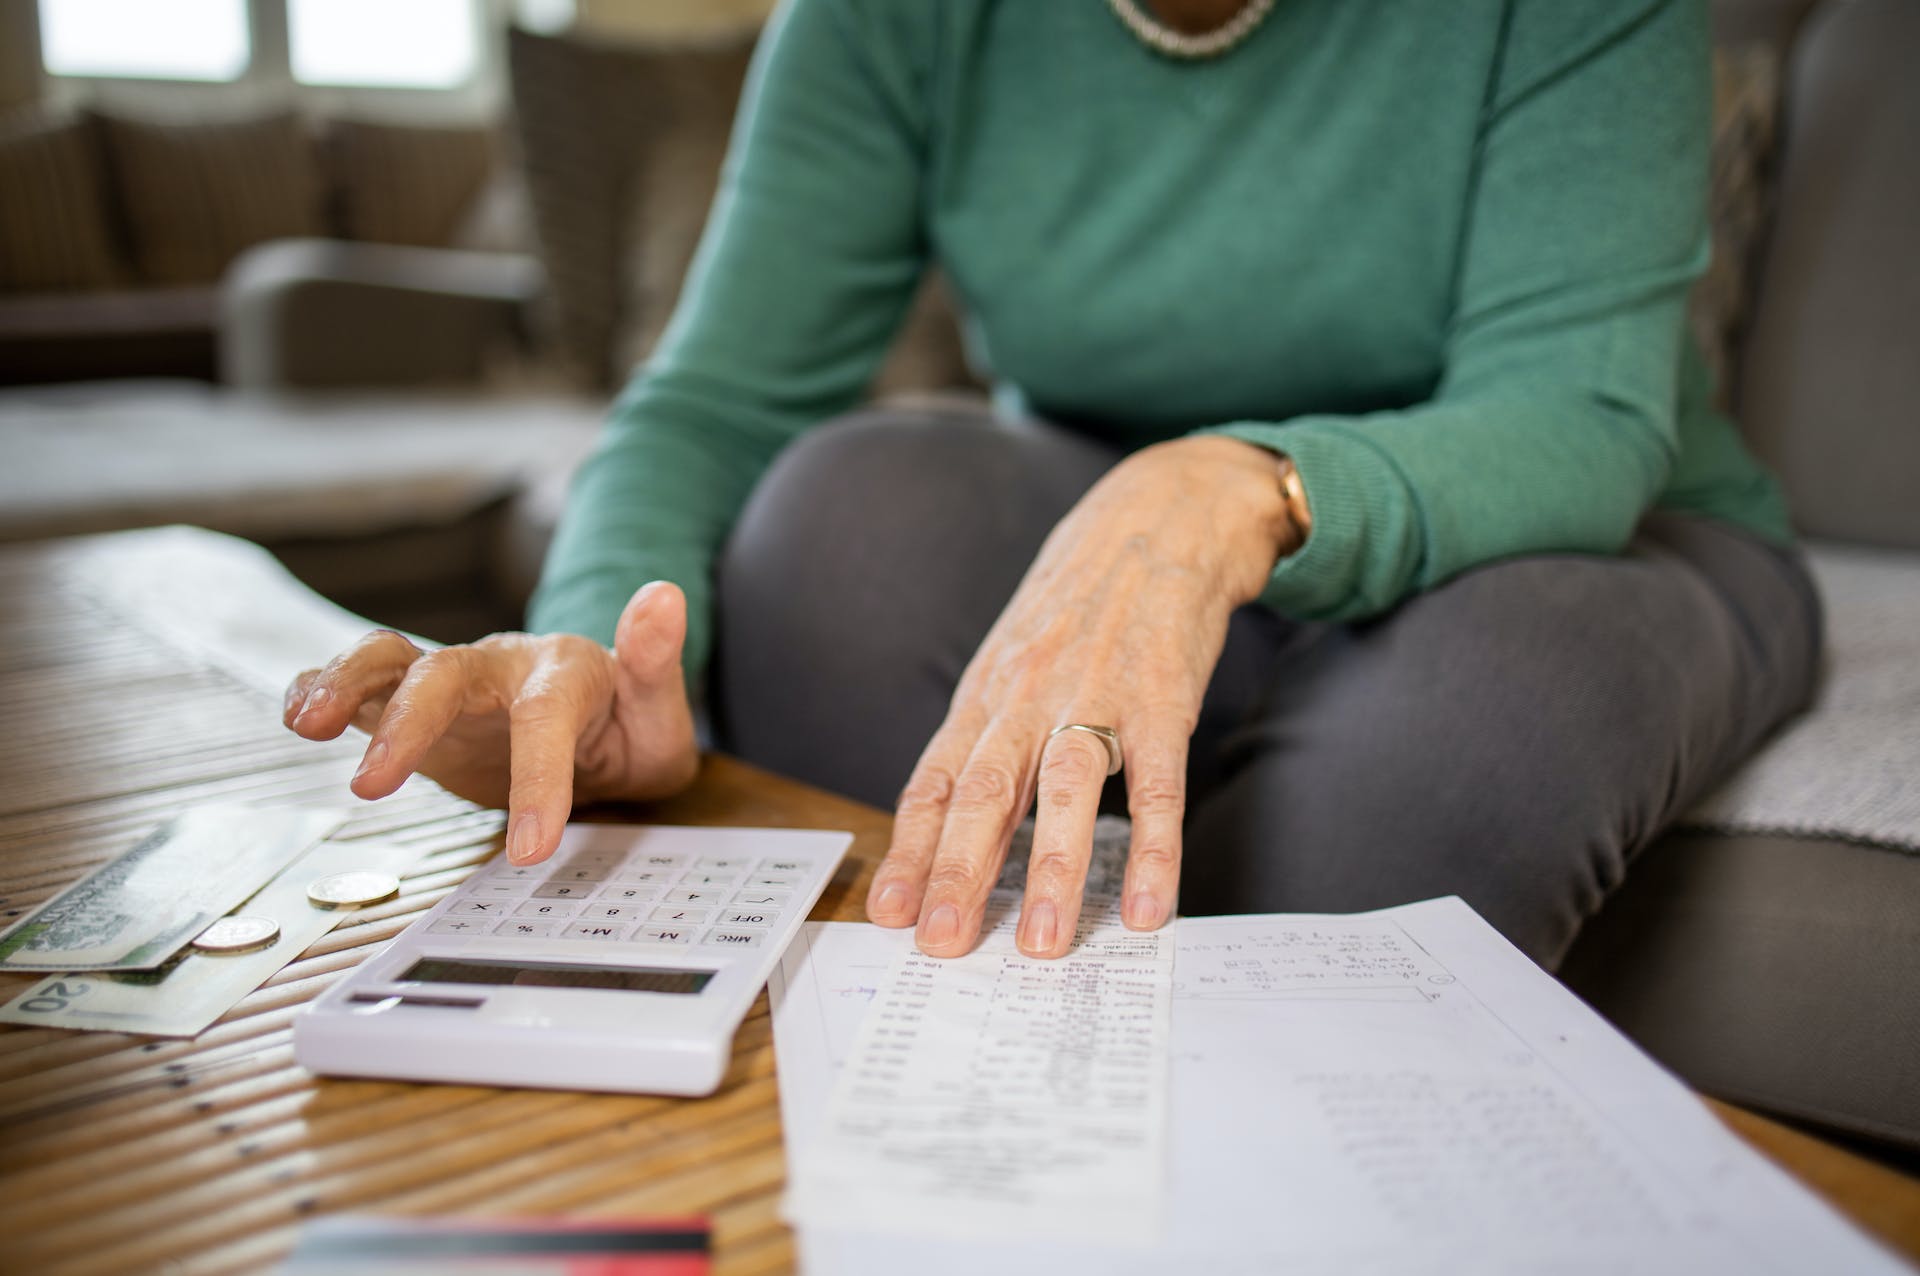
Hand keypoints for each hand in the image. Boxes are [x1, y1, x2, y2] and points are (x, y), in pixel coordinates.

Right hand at [283, 581, 699, 862]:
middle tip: (371, 788)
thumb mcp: (661, 710)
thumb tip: (664, 596)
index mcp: (565, 672)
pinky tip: (298, 713)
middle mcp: (499, 666)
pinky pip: (364, 685)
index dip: (536, 779)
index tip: (530, 848)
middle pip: (444, 675)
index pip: (544, 719)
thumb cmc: (628, 726)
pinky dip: (323, 688)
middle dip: (407, 723)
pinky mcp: (414, 706)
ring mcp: (453, 682)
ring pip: (389, 662)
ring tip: (309, 724)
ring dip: (344, 685)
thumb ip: (656, 661)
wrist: (600, 729)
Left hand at [864, 435, 1297, 957]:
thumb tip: (951, 822)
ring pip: (1066, 789)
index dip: (911, 849)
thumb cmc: (1078, 603)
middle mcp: (1030, 697)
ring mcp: (1099, 696)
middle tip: (941, 942)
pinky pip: (1159, 785)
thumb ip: (988, 735)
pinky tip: (1145, 906)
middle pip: (984, 791)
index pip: (935, 781)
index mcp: (986, 694)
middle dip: (958, 871)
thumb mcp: (1013, 658)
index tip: (889, 912)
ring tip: (1040, 942)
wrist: (1158, 519)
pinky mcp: (1165, 700)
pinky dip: (1153, 848)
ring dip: (1051, 869)